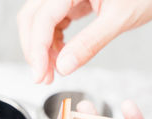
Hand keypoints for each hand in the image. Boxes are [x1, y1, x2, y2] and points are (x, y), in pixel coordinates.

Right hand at [17, 0, 151, 83]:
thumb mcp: (119, 19)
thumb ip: (89, 43)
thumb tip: (63, 67)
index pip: (42, 19)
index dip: (37, 50)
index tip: (39, 76)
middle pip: (32, 18)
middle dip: (34, 50)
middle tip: (42, 77)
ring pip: (40, 21)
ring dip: (41, 47)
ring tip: (51, 71)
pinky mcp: (73, 0)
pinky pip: (53, 21)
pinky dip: (52, 41)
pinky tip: (60, 56)